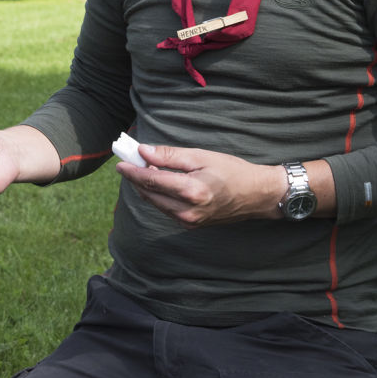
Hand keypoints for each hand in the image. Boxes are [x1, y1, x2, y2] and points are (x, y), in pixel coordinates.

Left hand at [115, 144, 280, 227]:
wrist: (256, 195)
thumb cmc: (232, 171)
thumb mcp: (201, 156)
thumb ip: (170, 156)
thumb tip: (143, 152)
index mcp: (191, 191)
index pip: (151, 180)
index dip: (133, 170)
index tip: (120, 162)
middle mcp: (187, 211)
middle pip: (149, 193)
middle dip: (136, 178)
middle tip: (129, 161)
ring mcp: (189, 222)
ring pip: (156, 203)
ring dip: (147, 187)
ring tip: (145, 168)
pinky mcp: (191, 225)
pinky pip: (166, 209)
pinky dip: (159, 195)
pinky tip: (161, 182)